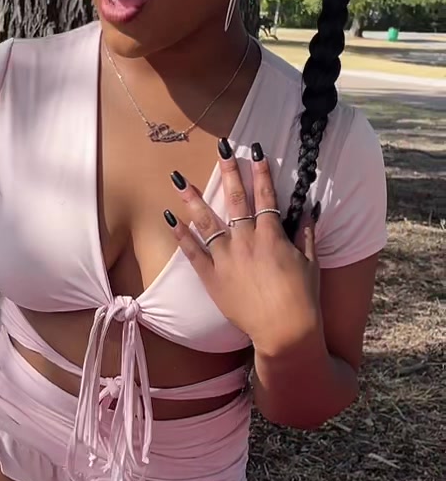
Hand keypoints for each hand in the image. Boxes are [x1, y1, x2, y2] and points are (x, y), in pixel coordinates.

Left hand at [166, 143, 321, 357]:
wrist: (284, 331)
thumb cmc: (302, 298)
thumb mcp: (310, 261)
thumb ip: (306, 231)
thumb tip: (308, 206)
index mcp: (272, 236)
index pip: (265, 196)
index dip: (261, 172)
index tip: (256, 151)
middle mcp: (246, 242)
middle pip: (235, 200)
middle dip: (229, 172)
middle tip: (222, 148)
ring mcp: (226, 259)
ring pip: (207, 222)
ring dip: (193, 198)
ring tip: (179, 179)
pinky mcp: (212, 277)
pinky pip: (193, 252)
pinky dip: (181, 234)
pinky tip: (170, 217)